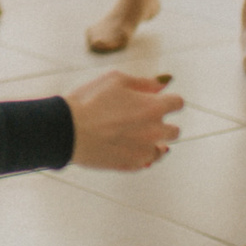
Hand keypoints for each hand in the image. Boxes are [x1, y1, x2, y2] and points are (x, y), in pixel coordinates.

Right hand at [62, 71, 182, 171]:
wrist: (67, 130)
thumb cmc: (90, 101)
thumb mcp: (116, 80)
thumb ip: (144, 82)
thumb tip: (163, 84)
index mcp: (154, 107)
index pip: (177, 103)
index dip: (167, 100)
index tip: (155, 100)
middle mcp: (155, 131)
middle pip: (174, 130)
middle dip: (162, 123)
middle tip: (140, 119)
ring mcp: (145, 150)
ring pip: (162, 148)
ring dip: (153, 141)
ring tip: (133, 135)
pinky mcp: (132, 165)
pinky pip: (147, 161)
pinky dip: (142, 154)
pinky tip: (127, 146)